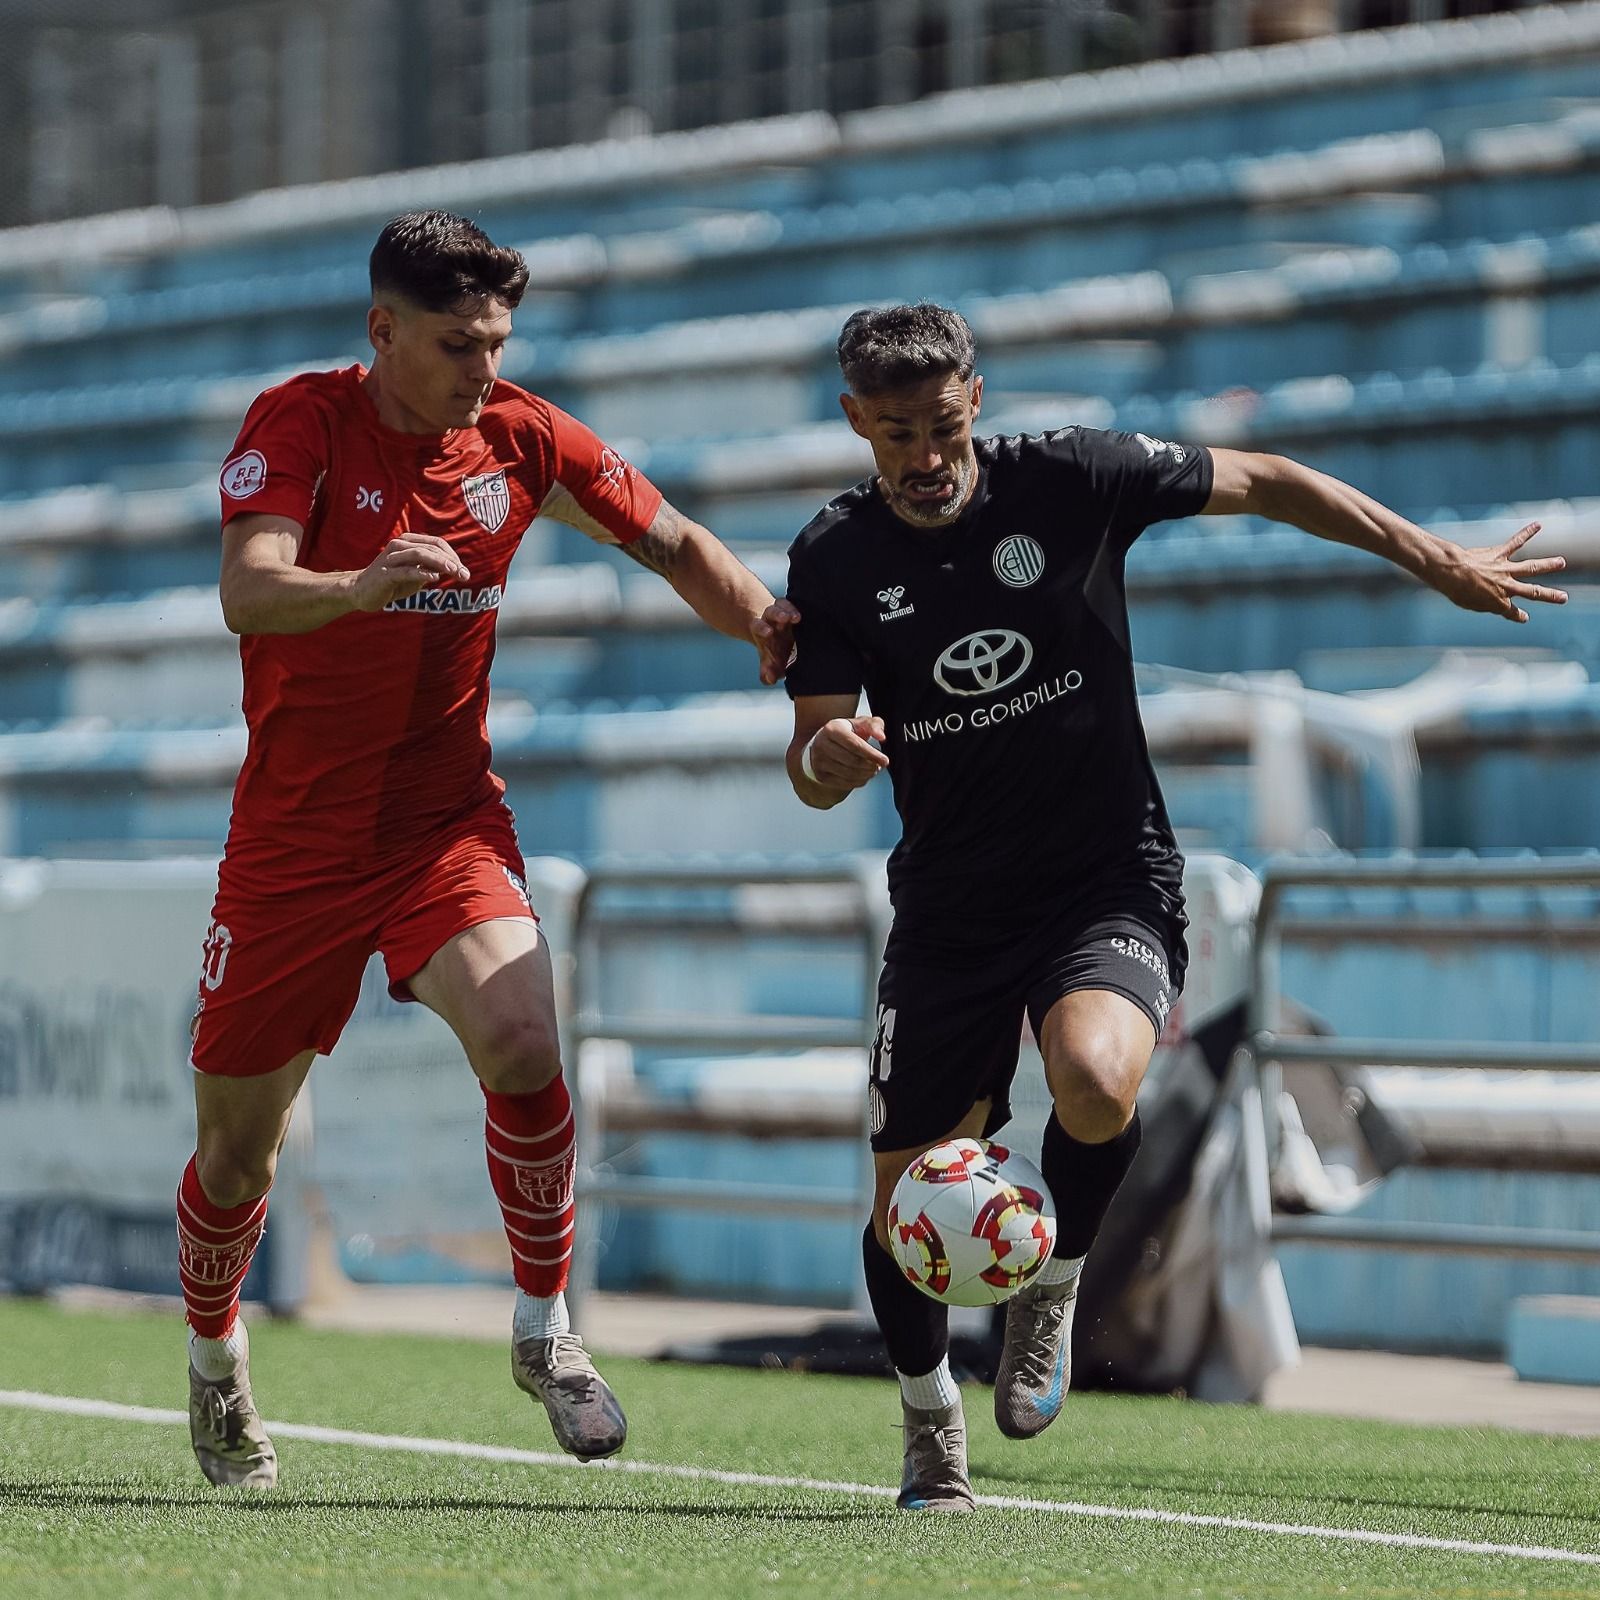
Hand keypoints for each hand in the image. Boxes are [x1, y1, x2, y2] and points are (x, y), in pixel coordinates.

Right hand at [350, 534, 469, 612]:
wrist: (361, 592)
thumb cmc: (391, 583)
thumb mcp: (415, 575)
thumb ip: (432, 569)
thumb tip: (455, 568)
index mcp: (407, 542)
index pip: (436, 543)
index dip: (453, 555)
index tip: (464, 570)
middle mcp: (399, 546)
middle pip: (430, 548)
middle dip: (451, 561)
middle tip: (465, 575)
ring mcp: (390, 559)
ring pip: (419, 555)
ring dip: (440, 563)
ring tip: (454, 571)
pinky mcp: (385, 574)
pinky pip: (405, 571)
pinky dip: (421, 572)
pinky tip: (434, 577)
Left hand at [752, 598, 800, 684]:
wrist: (782, 637)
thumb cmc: (776, 651)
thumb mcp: (771, 662)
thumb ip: (768, 671)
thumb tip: (769, 679)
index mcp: (762, 630)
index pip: (759, 627)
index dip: (762, 629)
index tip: (769, 632)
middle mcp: (772, 619)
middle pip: (771, 612)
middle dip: (778, 614)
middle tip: (785, 618)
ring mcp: (784, 612)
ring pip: (783, 606)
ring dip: (790, 611)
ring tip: (797, 618)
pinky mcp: (794, 610)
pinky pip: (794, 604)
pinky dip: (797, 608)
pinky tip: (803, 617)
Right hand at [803, 715, 888, 789]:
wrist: (823, 742)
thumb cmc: (845, 732)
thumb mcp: (860, 723)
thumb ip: (874, 725)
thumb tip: (881, 737)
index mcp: (832, 729)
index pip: (855, 745)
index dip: (872, 754)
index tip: (885, 760)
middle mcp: (822, 745)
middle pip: (852, 761)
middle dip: (870, 766)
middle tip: (879, 765)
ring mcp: (819, 761)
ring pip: (849, 774)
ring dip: (866, 774)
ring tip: (873, 770)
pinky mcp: (820, 775)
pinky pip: (844, 783)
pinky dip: (858, 782)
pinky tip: (863, 776)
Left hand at [1429, 522, 1566, 622]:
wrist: (1452, 572)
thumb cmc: (1456, 590)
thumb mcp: (1470, 604)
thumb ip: (1483, 604)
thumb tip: (1488, 602)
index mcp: (1498, 603)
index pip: (1512, 612)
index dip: (1518, 615)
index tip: (1524, 617)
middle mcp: (1506, 587)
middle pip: (1532, 592)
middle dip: (1549, 595)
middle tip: (1563, 597)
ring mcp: (1504, 569)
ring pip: (1531, 567)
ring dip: (1548, 565)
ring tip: (1561, 562)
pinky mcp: (1499, 554)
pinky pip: (1515, 542)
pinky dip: (1527, 533)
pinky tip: (1537, 525)